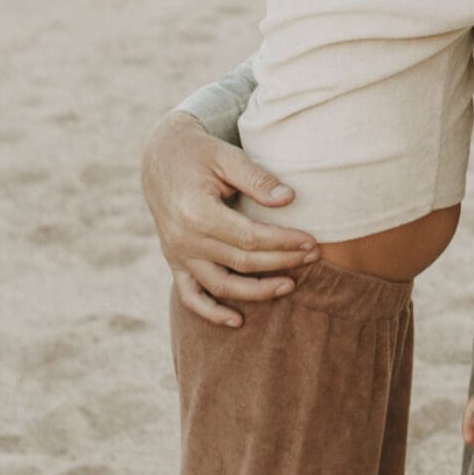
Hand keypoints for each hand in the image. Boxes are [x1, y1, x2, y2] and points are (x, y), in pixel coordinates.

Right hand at [141, 109, 319, 329]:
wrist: (160, 158)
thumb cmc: (199, 153)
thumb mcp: (227, 156)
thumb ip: (257, 178)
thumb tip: (289, 198)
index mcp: (197, 212)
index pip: (249, 237)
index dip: (283, 242)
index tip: (311, 241)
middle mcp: (184, 239)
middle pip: (241, 262)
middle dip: (281, 263)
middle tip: (313, 257)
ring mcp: (178, 254)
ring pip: (221, 286)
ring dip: (257, 292)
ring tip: (290, 286)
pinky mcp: (175, 262)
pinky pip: (191, 297)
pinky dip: (212, 313)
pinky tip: (237, 321)